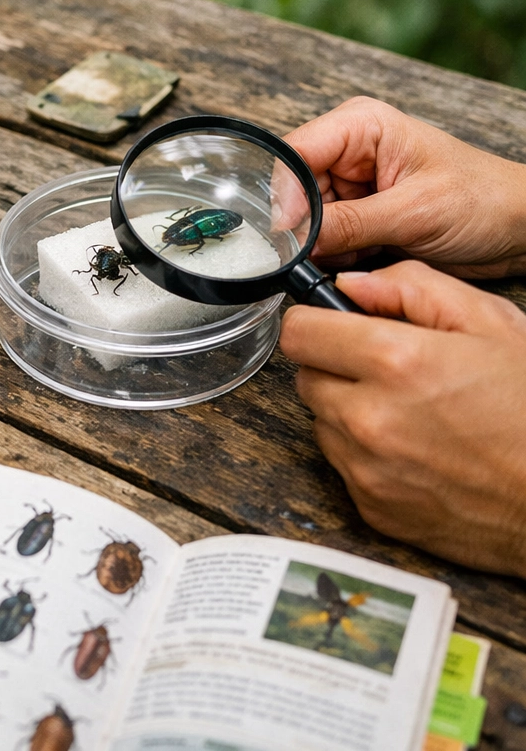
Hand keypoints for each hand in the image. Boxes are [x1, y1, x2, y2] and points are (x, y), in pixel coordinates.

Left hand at [280, 261, 525, 575]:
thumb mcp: (490, 323)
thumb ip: (411, 287)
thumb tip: (350, 284)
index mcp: (395, 362)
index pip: (298, 332)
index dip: (315, 322)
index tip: (333, 325)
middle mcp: (369, 418)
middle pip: (305, 376)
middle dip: (336, 366)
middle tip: (386, 371)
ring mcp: (365, 467)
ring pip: (321, 420)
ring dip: (348, 409)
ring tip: (408, 411)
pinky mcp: (369, 505)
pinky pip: (341, 463)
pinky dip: (364, 452)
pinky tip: (413, 448)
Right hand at [283, 96, 525, 277]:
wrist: (519, 228)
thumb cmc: (484, 200)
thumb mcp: (415, 212)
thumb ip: (350, 224)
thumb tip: (297, 239)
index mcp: (361, 126)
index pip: (295, 153)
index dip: (285, 194)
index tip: (287, 234)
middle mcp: (349, 150)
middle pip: (294, 188)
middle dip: (306, 225)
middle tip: (327, 250)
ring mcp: (351, 182)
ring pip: (306, 218)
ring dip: (324, 244)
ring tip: (362, 250)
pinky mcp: (357, 212)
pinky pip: (324, 236)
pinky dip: (337, 253)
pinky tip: (365, 255)